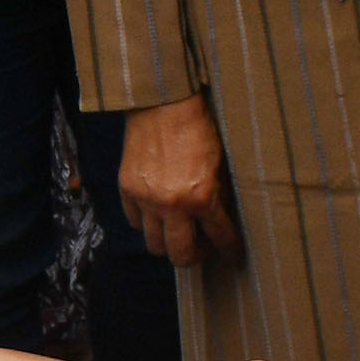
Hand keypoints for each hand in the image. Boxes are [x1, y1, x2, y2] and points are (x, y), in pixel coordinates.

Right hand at [119, 94, 241, 267]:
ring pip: (154, 244)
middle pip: (180, 255)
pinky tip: (156, 212)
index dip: (229, 250)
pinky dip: (146, 222)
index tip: (232, 256)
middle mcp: (172, 204)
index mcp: (202, 196)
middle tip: (200, 247)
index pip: (220, 237)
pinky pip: (135, 221)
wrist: (162, 102)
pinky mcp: (127, 189)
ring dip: (167, 242)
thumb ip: (218, 195)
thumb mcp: (220, 163)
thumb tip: (219, 220)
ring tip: (176, 231)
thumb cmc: (197, 127)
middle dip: (193, 258)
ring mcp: (146, 199)